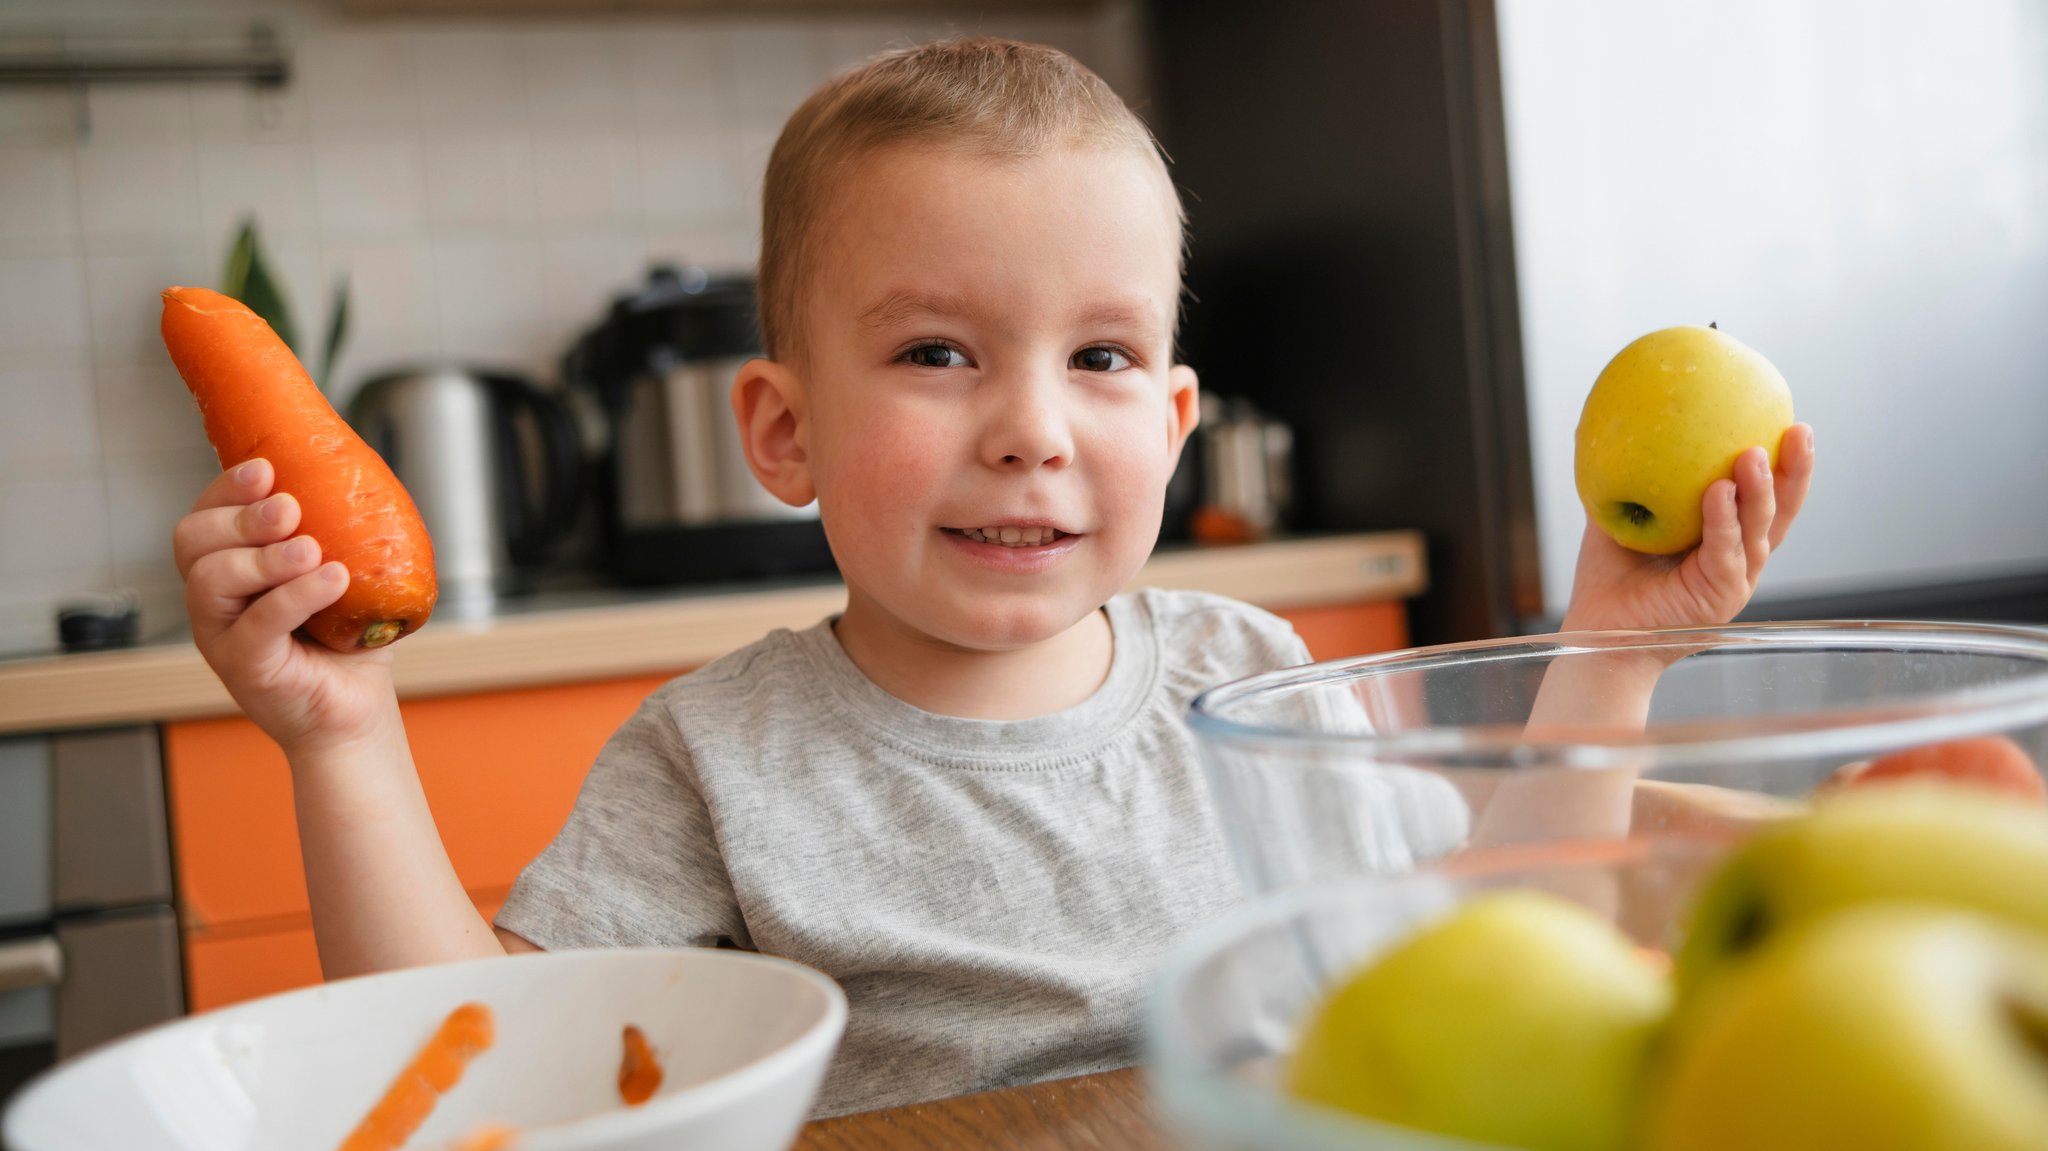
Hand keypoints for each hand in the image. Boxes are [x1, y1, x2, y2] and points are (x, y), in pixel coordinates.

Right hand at [174, 458, 399, 753]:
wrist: (358, 708)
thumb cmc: (348, 639)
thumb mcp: (345, 570)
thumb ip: (339, 528)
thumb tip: (357, 472)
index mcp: (230, 567)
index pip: (205, 516)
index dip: (227, 488)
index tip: (266, 470)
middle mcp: (213, 600)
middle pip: (194, 541)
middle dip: (241, 516)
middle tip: (290, 509)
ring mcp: (221, 636)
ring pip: (211, 580)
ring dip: (264, 557)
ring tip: (311, 550)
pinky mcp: (243, 668)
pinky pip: (255, 625)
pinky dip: (295, 596)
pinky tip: (333, 579)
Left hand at [1562, 424, 1814, 631]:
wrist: (1597, 628)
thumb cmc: (1608, 577)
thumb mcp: (1619, 515)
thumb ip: (1628, 475)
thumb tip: (1617, 423)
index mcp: (1723, 537)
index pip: (1763, 495)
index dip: (1782, 462)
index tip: (1788, 422)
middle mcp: (1737, 557)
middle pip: (1781, 511)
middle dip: (1795, 471)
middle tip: (1799, 431)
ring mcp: (1733, 578)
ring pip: (1760, 530)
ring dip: (1760, 490)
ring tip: (1753, 455)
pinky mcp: (1718, 596)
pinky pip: (1724, 552)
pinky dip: (1724, 521)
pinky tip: (1719, 492)